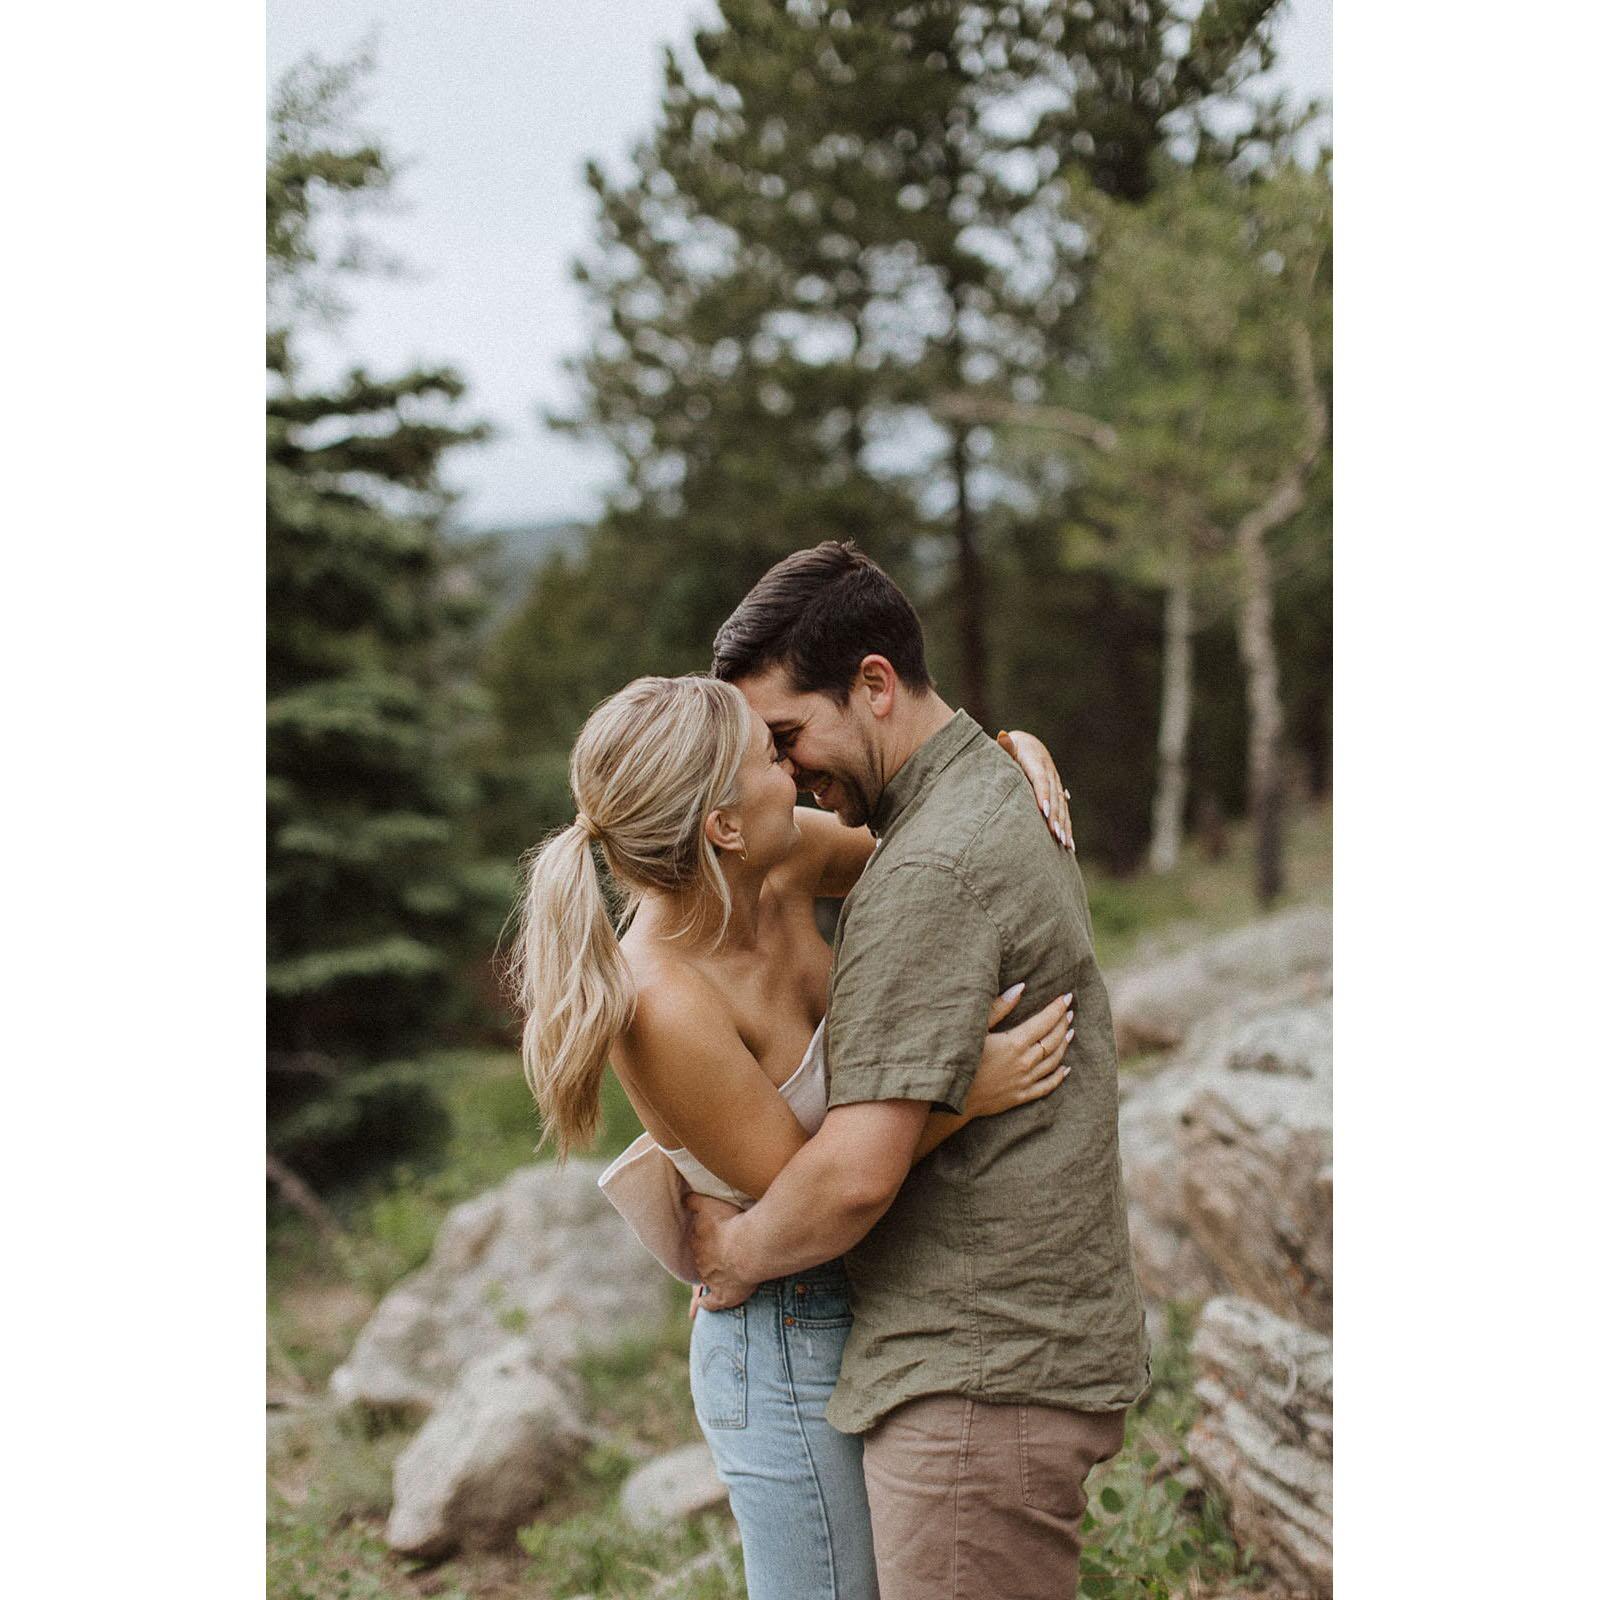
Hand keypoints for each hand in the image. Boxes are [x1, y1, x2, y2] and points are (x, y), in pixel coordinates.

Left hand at [685, 1193, 757, 1310]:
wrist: (748, 1247)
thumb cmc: (731, 1222)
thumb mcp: (709, 1203)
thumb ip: (694, 1200)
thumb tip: (682, 1198)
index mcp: (698, 1241)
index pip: (696, 1239)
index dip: (703, 1237)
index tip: (710, 1235)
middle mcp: (701, 1261)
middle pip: (701, 1259)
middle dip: (706, 1257)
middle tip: (716, 1253)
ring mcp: (712, 1279)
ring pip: (705, 1279)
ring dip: (709, 1277)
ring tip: (713, 1277)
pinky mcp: (724, 1295)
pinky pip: (712, 1302)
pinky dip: (706, 1304)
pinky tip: (702, 1304)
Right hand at [966, 984, 1074, 1117]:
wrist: (952, 1097)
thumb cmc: (960, 1058)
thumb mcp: (977, 1029)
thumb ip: (999, 1008)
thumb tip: (1021, 987)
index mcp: (1014, 1043)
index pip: (1044, 1021)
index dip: (1056, 1008)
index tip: (1066, 997)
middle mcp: (1024, 1062)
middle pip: (1052, 1040)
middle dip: (1063, 1023)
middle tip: (1069, 1011)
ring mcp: (1024, 1081)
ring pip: (1053, 1061)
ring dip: (1064, 1045)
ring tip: (1071, 1032)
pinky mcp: (1021, 1096)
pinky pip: (1047, 1086)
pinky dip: (1059, 1077)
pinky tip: (1066, 1069)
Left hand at [997, 729, 1073, 850]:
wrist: (1028, 745)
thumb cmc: (1012, 749)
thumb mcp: (1009, 746)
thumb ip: (1006, 746)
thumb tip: (1003, 737)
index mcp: (1037, 761)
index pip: (1041, 779)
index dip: (1043, 795)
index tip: (1044, 811)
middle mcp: (1050, 773)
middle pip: (1055, 797)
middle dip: (1056, 816)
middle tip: (1056, 834)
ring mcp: (1056, 784)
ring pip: (1062, 806)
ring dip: (1064, 825)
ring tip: (1064, 843)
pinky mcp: (1057, 793)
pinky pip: (1064, 811)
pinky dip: (1067, 827)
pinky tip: (1069, 844)